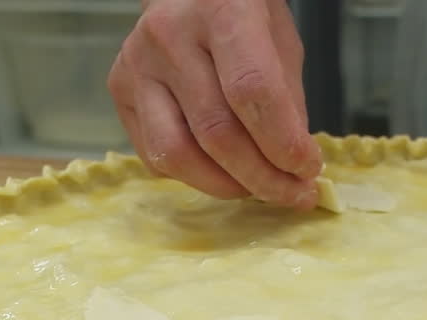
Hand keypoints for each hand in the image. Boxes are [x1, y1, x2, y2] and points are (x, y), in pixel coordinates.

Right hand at [107, 0, 321, 207]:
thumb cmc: (242, 16)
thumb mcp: (280, 43)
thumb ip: (286, 103)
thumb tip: (293, 169)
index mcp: (222, 11)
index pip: (252, 91)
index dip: (283, 143)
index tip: (308, 170)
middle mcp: (170, 36)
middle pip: (216, 132)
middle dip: (262, 177)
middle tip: (292, 194)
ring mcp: (137, 64)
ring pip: (176, 153)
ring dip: (225, 185)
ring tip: (256, 188)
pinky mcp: (118, 89)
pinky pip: (155, 156)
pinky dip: (194, 175)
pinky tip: (221, 169)